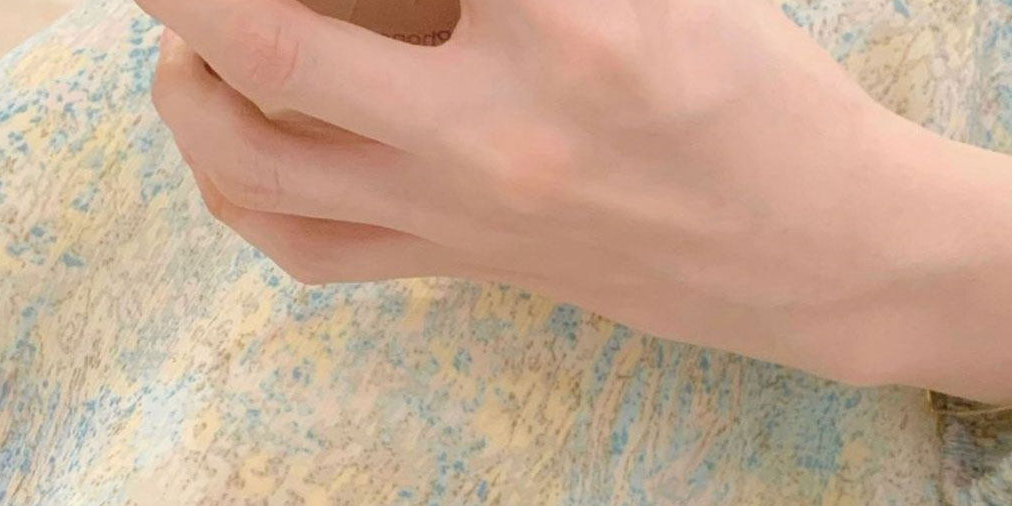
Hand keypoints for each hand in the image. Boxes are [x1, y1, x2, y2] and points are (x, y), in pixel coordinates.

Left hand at [137, 0, 1011, 412]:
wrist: (825, 252)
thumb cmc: (767, 94)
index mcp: (574, 26)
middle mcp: (496, 127)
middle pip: (274, 40)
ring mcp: (467, 213)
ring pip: (257, 163)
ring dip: (186, 83)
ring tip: (185, 37)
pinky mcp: (461, 267)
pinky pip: (308, 246)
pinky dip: (240, 190)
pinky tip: (234, 137)